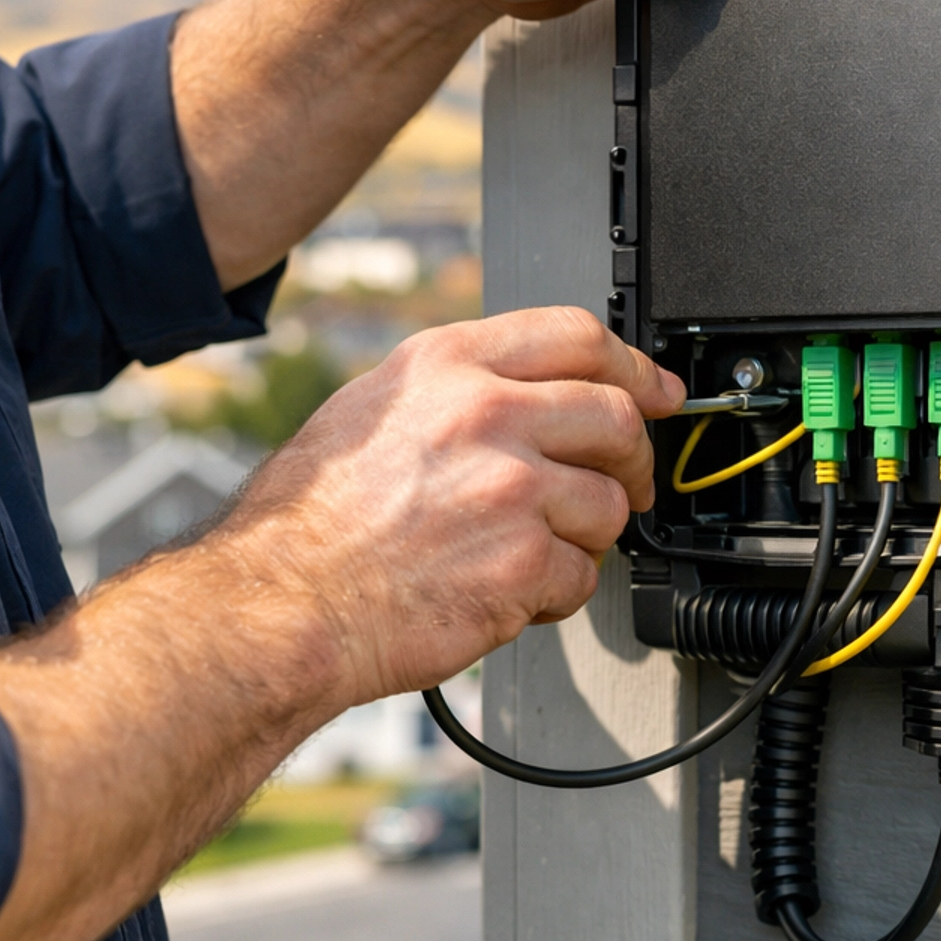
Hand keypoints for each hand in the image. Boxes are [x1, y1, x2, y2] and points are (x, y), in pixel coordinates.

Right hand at [228, 306, 684, 701]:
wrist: (286, 604)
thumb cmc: (310, 523)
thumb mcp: (369, 411)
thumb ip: (453, 389)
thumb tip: (525, 392)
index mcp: (446, 366)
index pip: (576, 336)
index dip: (633, 366)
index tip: (655, 390)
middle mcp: (483, 415)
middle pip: (616, 418)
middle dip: (634, 460)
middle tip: (626, 486)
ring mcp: (509, 488)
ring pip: (607, 506)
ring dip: (586, 538)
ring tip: (533, 554)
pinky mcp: (522, 563)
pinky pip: (580, 576)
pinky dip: (555, 595)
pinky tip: (509, 593)